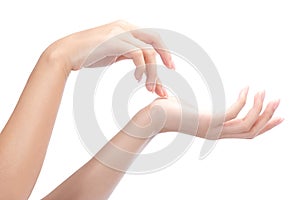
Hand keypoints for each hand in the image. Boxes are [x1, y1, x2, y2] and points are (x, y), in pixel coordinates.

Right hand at [44, 20, 173, 96]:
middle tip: (172, 70)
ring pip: (147, 51)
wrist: (66, 53)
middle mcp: (125, 27)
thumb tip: (140, 62)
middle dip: (166, 56)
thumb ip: (127, 52)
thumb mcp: (112, 51)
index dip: (163, 51)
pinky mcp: (114, 41)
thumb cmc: (88, 54)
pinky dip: (142, 68)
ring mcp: (119, 32)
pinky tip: (137, 78)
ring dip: (152, 71)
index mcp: (126, 28)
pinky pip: (137, 54)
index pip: (151, 37)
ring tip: (151, 88)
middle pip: (155, 39)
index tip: (169, 65)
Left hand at [130, 87, 282, 138]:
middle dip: (267, 117)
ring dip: (259, 108)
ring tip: (265, 92)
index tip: (278, 116)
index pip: (246, 133)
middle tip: (278, 101)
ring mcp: (213, 129)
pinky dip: (243, 101)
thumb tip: (184, 96)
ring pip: (247, 124)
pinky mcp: (207, 122)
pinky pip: (233, 113)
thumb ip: (192, 106)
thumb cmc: (165, 110)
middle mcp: (217, 133)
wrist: (150, 117)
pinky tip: (246, 88)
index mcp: (215, 130)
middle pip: (251, 131)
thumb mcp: (185, 107)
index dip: (264, 125)